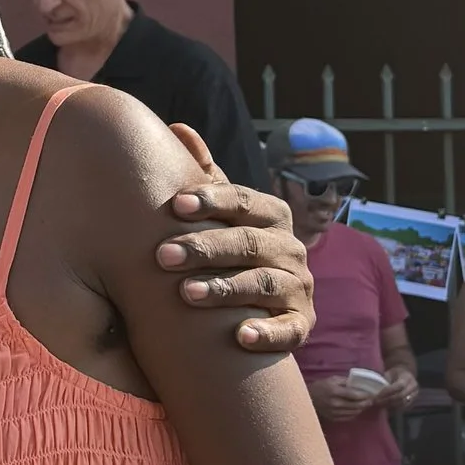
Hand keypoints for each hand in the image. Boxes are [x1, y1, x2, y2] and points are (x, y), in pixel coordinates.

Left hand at [156, 129, 315, 354]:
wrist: (262, 308)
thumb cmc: (231, 251)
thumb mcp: (223, 215)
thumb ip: (205, 176)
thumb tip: (178, 127)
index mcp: (271, 216)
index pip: (243, 202)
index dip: (212, 201)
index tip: (176, 205)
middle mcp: (290, 248)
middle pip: (249, 243)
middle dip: (205, 248)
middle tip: (162, 256)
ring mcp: (298, 288)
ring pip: (263, 284)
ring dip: (226, 288)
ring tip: (187, 294)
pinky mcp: (302, 325)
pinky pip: (289, 329)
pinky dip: (268, 332)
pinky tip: (241, 336)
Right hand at [313, 378, 369, 424]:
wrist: (307, 399)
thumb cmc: (320, 386)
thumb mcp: (332, 379)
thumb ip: (346, 381)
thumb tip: (359, 384)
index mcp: (335, 392)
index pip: (355, 395)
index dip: (365, 395)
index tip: (371, 394)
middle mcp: (336, 404)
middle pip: (356, 405)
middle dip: (366, 403)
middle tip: (371, 400)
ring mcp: (335, 412)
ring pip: (354, 413)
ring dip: (361, 409)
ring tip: (365, 405)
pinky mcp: (333, 418)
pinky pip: (348, 417)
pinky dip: (354, 414)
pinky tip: (356, 410)